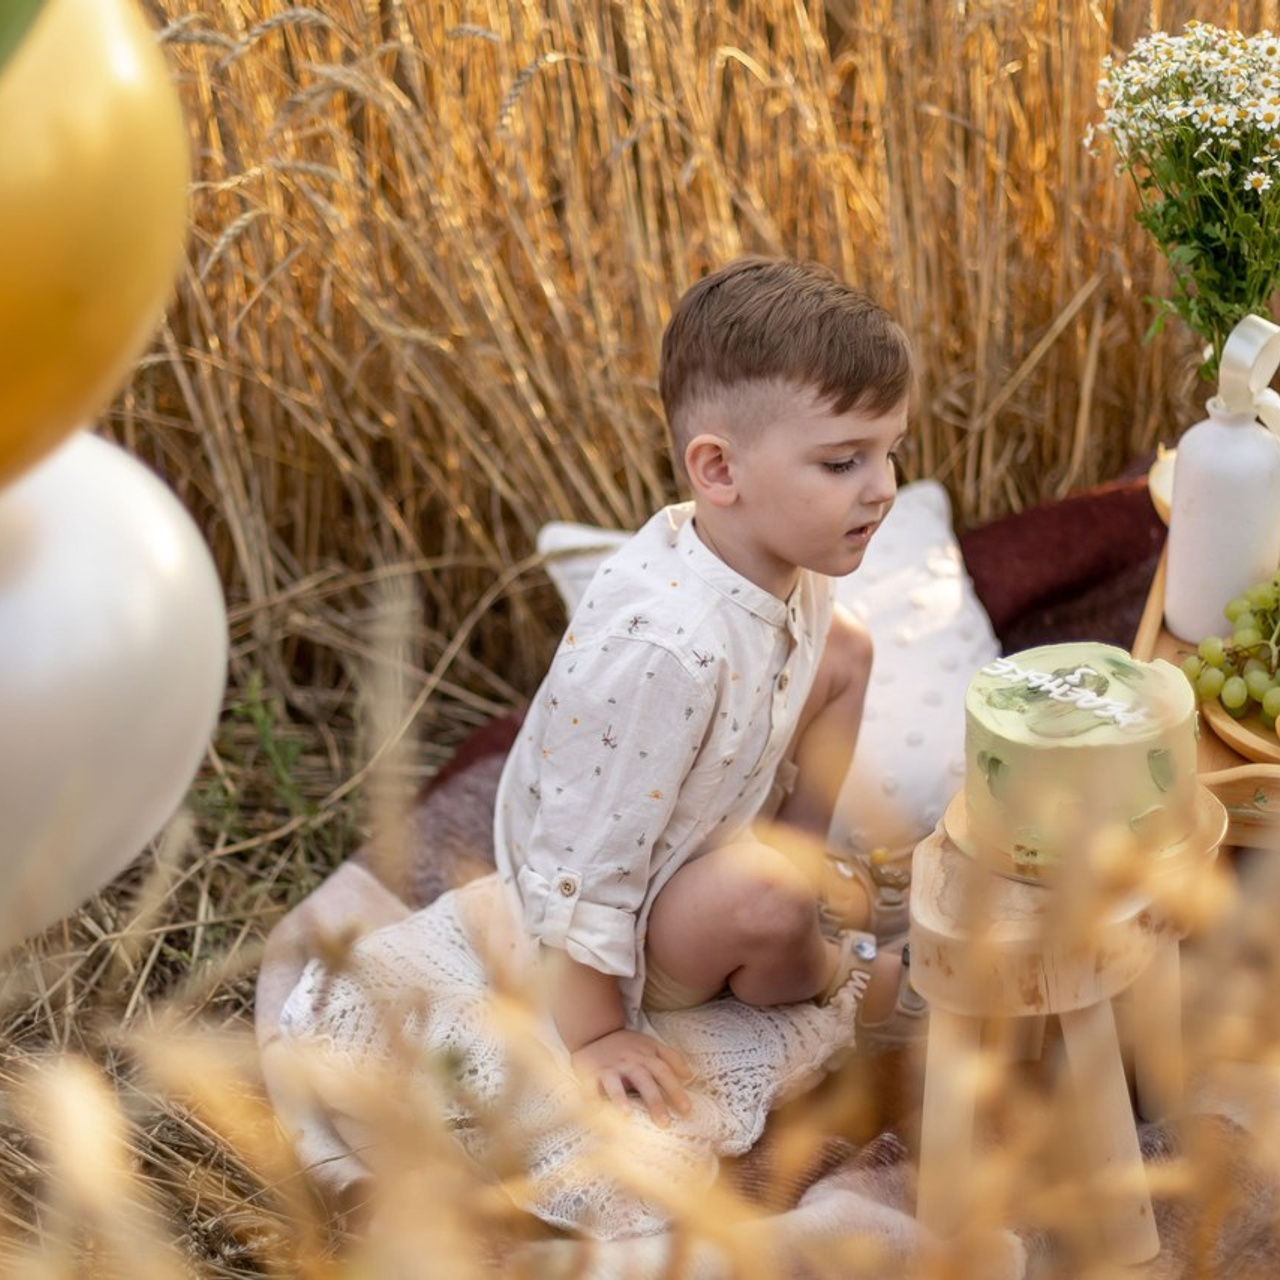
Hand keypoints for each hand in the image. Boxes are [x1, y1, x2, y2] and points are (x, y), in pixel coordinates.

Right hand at [570, 1028, 693, 1126]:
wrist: (596, 1033)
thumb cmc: (629, 1046)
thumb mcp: (651, 1045)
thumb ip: (671, 1058)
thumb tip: (690, 1075)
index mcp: (647, 1055)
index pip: (664, 1072)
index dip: (676, 1090)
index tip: (686, 1110)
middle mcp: (630, 1061)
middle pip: (645, 1080)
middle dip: (655, 1101)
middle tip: (665, 1123)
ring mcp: (612, 1066)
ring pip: (615, 1083)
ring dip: (621, 1098)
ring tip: (626, 1116)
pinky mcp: (593, 1072)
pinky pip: (592, 1086)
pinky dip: (593, 1098)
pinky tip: (598, 1111)